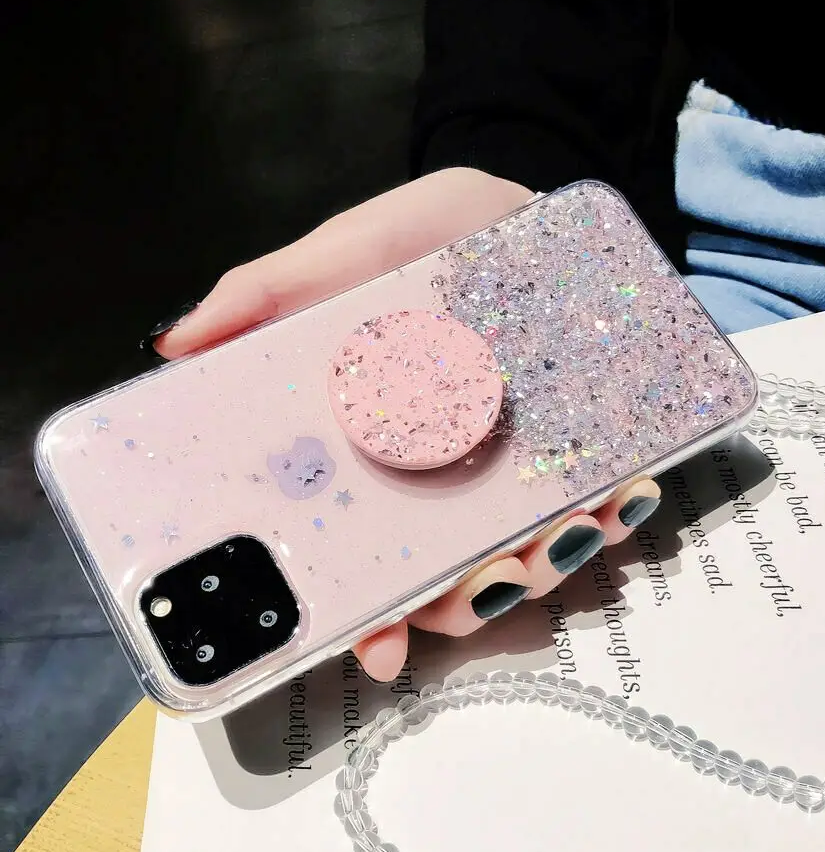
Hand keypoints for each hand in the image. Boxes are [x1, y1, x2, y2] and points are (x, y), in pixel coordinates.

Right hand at [155, 168, 660, 680]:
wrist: (524, 207)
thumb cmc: (427, 238)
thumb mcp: (349, 255)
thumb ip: (271, 294)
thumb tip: (176, 344)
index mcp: (379, 457)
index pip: (365, 557)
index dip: (370, 615)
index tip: (380, 644)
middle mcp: (447, 480)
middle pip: (452, 578)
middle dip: (471, 600)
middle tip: (492, 581)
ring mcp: (519, 471)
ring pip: (529, 554)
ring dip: (546, 563)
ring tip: (563, 534)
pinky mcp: (584, 447)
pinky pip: (600, 500)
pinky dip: (611, 511)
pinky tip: (620, 496)